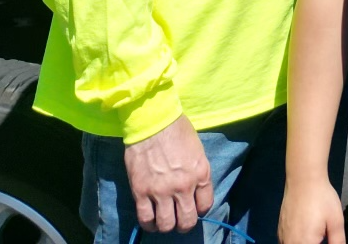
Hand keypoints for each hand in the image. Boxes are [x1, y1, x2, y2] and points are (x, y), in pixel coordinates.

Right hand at [123, 114, 212, 233]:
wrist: (153, 122)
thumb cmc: (177, 130)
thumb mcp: (197, 151)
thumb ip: (197, 172)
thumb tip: (195, 189)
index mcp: (201, 174)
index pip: (206, 205)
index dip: (200, 210)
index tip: (194, 208)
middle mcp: (183, 186)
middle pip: (187, 221)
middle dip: (185, 224)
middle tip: (180, 220)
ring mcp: (161, 191)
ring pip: (166, 224)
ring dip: (167, 226)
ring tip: (165, 221)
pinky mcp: (141, 192)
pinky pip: (145, 219)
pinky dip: (149, 225)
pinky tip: (151, 221)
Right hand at [278, 172, 344, 243]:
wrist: (303, 180)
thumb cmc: (322, 199)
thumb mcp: (336, 221)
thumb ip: (337, 241)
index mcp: (304, 243)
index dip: (321, 243)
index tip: (326, 237)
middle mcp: (290, 243)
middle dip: (315, 242)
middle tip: (322, 233)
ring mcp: (282, 237)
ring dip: (305, 241)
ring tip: (316, 229)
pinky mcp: (279, 230)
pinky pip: (287, 242)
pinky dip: (297, 240)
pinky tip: (306, 229)